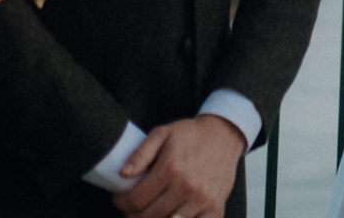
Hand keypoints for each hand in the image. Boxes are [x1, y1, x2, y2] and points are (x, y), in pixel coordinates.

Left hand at [113, 114, 246, 217]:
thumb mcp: (162, 133)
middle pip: (149, 216)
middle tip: (131, 209)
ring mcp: (202, 200)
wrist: (224, 135)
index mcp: (171, 168)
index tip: (119, 199)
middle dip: (133, 215)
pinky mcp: (215, 208)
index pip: (136, 200)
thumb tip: (122, 175)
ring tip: (149, 211)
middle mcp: (187, 186)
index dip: (121, 203)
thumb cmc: (190, 135)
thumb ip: (140, 154)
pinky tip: (171, 215)